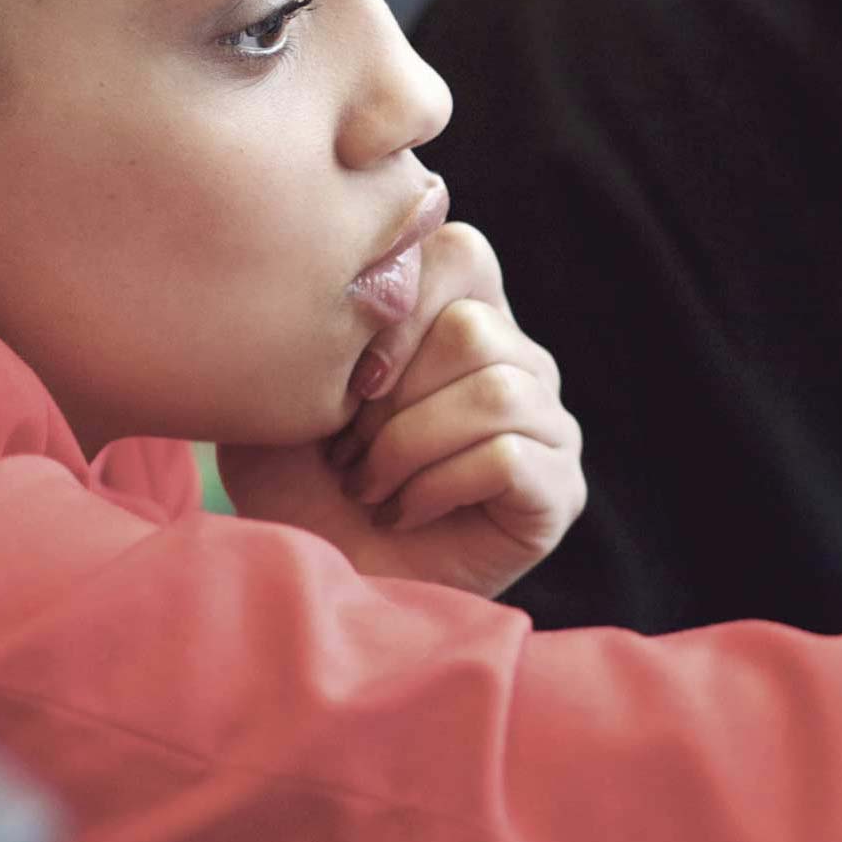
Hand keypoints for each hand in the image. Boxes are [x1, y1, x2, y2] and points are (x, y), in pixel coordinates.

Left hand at [217, 223, 586, 600]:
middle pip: (474, 328)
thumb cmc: (301, 492)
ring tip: (370, 487)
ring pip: (496, 392)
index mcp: (464, 321)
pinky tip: (405, 513)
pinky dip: (437, 488)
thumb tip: (304, 274)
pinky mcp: (560, 492)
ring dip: (408, 447)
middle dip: (390, 400)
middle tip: (348, 453)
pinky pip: (508, 457)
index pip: (463, 251)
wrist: (322, 589)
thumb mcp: (281, 398)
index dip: (396, 305)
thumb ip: (302, 328)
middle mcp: (520, 364)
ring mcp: (549, 427)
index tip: (343, 378)